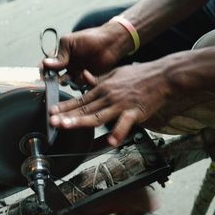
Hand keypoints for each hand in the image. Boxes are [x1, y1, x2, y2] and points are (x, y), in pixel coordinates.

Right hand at [42, 22, 132, 84]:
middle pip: (55, 77)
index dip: (43, 70)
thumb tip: (45, 64)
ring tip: (74, 75)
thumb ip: (59, 54)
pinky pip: (81, 86)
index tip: (42, 75)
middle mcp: (67, 66)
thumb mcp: (70, 42)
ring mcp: (77, 73)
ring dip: (69, 81)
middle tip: (58, 78)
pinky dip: (82, 82)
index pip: (47, 65)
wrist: (111, 43)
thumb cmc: (90, 38)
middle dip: (55, 80)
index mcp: (61, 55)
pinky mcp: (88, 79)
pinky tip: (86, 75)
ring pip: (68, 83)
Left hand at [49, 61, 171, 146]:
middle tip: (52, 122)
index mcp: (103, 88)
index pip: (81, 99)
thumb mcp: (116, 73)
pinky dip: (118, 132)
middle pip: (85, 108)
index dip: (66, 106)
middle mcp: (109, 96)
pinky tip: (110, 141)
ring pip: (98, 115)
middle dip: (67, 116)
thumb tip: (85, 77)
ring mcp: (121, 105)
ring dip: (81, 121)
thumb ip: (99, 79)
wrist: (163, 76)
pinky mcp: (135, 112)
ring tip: (67, 126)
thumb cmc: (140, 75)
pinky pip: (125, 124)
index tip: (53, 112)